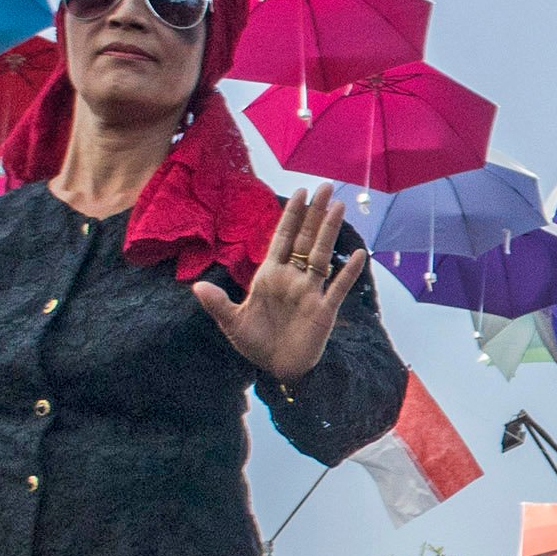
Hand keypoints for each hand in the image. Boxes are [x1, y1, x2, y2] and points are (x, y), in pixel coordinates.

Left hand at [190, 184, 367, 385]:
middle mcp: (293, 278)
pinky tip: (359, 254)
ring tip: (338, 206)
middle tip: (324, 186)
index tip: (300, 193)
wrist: (277, 369)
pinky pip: (338, 287)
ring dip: (330, 231)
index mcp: (270, 275)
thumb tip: (197, 286)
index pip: (283, 239)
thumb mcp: (232, 324)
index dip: (292, 216)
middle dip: (314, 213)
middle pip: (306, 239)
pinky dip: (349, 272)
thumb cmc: (255, 344)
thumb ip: (218, 304)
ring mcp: (310, 292)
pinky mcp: (324, 310)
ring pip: (323, 255)